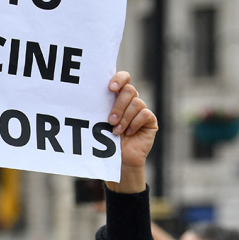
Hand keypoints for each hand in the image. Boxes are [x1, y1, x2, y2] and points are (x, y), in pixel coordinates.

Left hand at [105, 71, 157, 192]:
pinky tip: (128, 133)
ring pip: (136, 103)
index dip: (119, 79)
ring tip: (116, 131)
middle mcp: (130, 101)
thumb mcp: (100, 123)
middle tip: (110, 120)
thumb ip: (100, 109)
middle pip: (129, 90)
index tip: (110, 88)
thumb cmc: (106, 141)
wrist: (119, 161)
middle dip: (118, 105)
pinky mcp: (150, 120)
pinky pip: (145, 114)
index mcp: (117, 97)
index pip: (123, 78)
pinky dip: (134, 124)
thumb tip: (88, 98)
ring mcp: (141, 110)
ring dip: (124, 118)